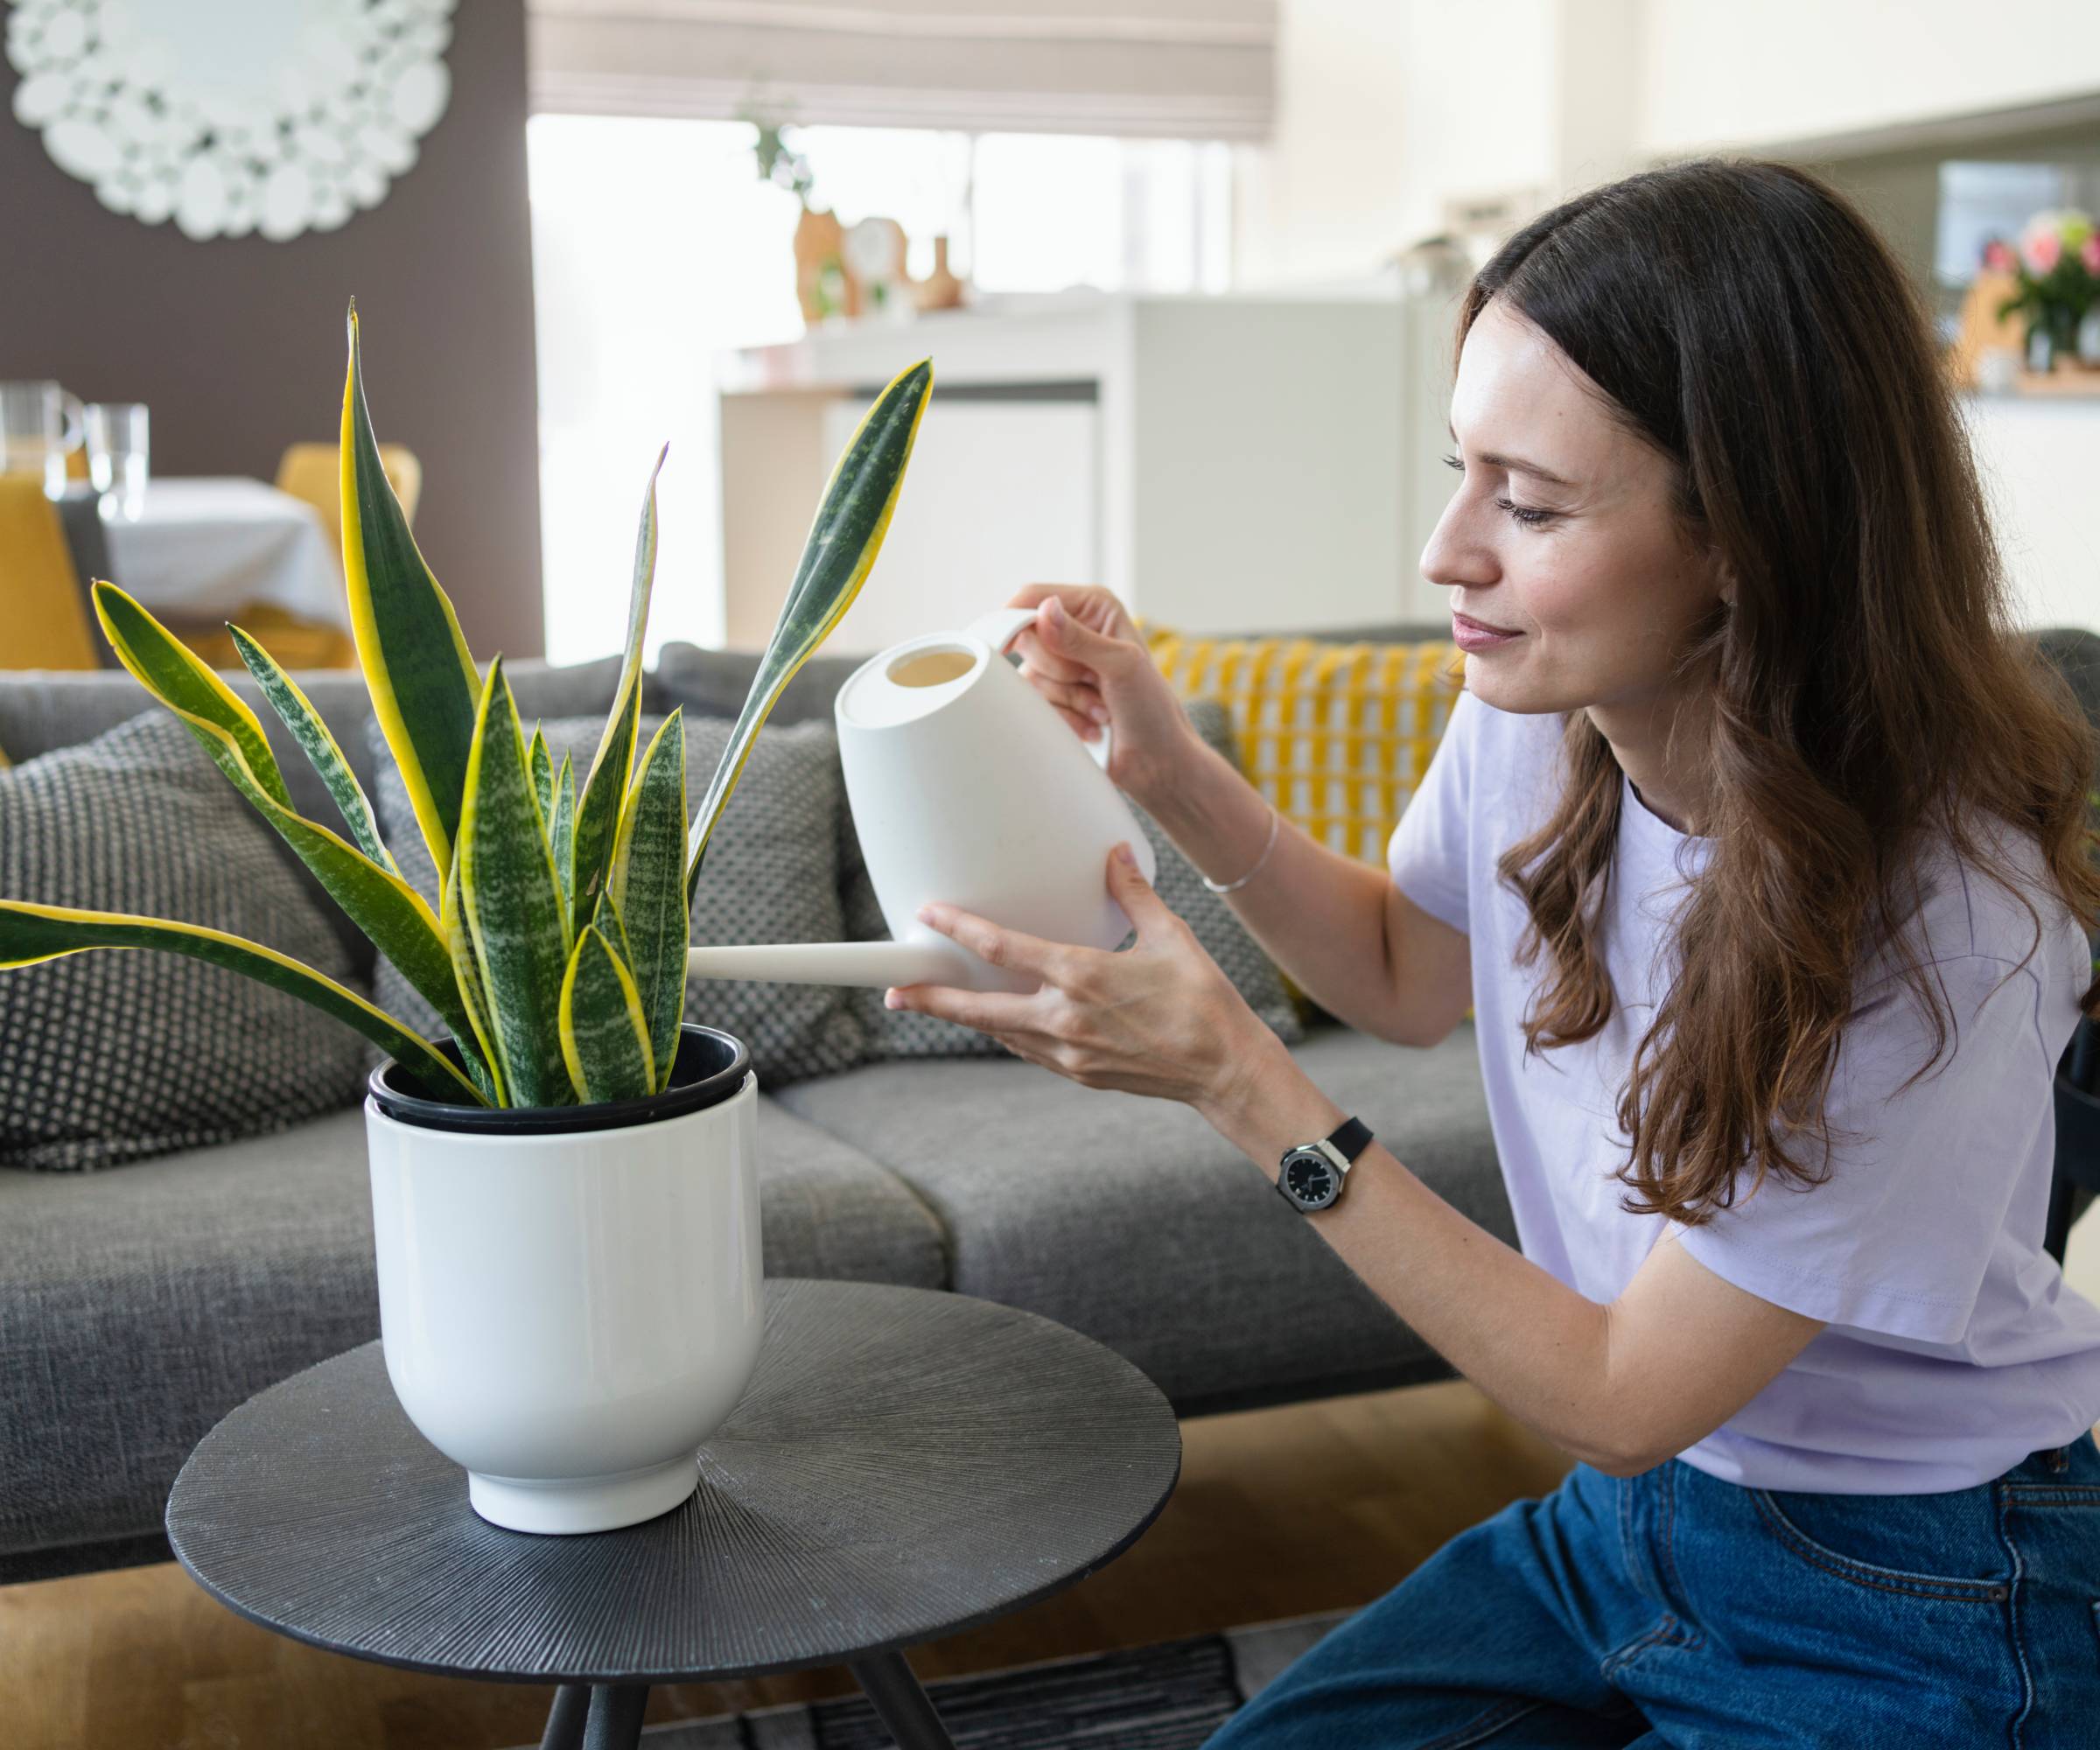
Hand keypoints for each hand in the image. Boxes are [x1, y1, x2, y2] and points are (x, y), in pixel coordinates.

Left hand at [885, 842, 1280, 1107]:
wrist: (1223, 1069)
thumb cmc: (1203, 999)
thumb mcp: (1171, 936)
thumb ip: (1132, 894)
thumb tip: (1115, 853)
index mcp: (1081, 976)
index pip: (1003, 948)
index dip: (958, 929)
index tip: (928, 914)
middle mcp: (1065, 1017)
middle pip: (978, 1009)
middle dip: (931, 1000)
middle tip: (892, 994)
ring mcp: (1068, 1052)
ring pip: (1000, 1031)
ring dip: (966, 1018)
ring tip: (934, 1003)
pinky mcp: (1078, 1073)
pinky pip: (1028, 1049)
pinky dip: (1007, 1032)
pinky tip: (999, 1021)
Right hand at [1005, 585, 1202, 809]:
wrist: (1155, 760)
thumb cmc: (1152, 709)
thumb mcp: (1121, 665)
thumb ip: (1079, 638)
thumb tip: (1044, 610)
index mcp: (1094, 608)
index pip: (1035, 596)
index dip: (1017, 618)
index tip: (1008, 644)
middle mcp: (1074, 630)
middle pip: (1026, 638)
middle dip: (1059, 670)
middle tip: (1095, 681)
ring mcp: (1062, 666)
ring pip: (1028, 676)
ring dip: (1067, 699)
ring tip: (1101, 708)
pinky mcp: (1054, 697)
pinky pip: (1032, 703)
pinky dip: (1064, 718)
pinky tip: (1093, 724)